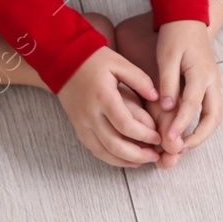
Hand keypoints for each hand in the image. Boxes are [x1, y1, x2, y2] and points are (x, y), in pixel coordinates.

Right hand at [56, 46, 164, 167]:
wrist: (64, 61)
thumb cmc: (95, 60)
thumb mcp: (120, 63)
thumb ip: (140, 79)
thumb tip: (157, 98)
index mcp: (103, 97)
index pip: (125, 125)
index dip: (144, 135)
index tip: (158, 137)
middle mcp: (90, 114)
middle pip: (114, 144)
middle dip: (137, 154)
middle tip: (155, 155)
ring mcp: (82, 123)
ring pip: (103, 151)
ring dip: (125, 160)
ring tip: (144, 160)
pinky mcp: (78, 128)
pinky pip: (94, 149)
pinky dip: (110, 158)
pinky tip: (126, 159)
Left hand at [152, 19, 222, 163]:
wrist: (188, 18)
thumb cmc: (175, 35)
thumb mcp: (167, 56)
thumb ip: (168, 82)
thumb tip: (167, 108)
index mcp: (201, 73)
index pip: (192, 105)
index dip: (180, 124)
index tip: (168, 140)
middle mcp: (212, 81)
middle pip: (214, 117)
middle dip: (198, 137)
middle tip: (179, 150)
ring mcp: (213, 84)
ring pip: (214, 116)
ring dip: (201, 134)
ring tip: (181, 147)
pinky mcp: (209, 85)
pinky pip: (210, 110)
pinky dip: (200, 125)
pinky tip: (184, 132)